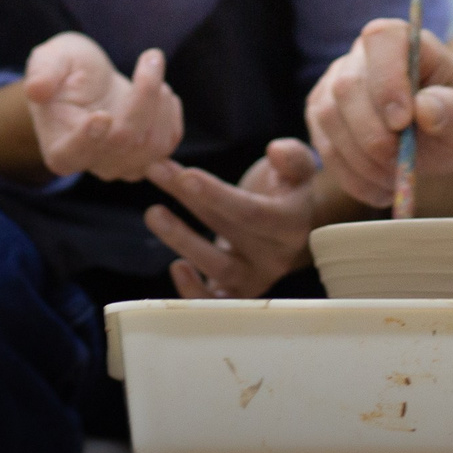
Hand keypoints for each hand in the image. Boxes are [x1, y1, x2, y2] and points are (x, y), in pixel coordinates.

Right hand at [24, 33, 182, 181]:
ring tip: (151, 65)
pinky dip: (171, 110)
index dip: (87, 140)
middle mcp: (92, 164)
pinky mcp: (148, 157)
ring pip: (153, 144)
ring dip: (161, 100)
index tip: (101, 116)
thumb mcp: (49, 60)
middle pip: (124, 140)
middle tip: (151, 57)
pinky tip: (160, 87)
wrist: (86, 82)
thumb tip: (36, 89)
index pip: (72, 154)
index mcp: (59, 148)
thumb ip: (42, 72)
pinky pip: (169, 141)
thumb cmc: (64, 70)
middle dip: (144, 96)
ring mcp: (123, 165)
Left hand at [144, 140, 322, 297]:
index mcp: (292, 224)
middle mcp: (277, 257)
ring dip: (181, 240)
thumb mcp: (298, 167)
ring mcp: (257, 278)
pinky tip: (176, 267)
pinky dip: (193, 291)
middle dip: (192, 203)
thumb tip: (276, 152)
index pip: (253, 213)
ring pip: (219, 267)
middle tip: (158, 173)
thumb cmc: (288, 192)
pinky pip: (216, 301)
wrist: (294, 228)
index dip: (218, 196)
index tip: (186, 176)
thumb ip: (293, 156)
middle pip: (230, 234)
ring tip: (153, 213)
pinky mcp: (238, 293)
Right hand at [305, 18, 452, 207]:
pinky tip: (380, 186)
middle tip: (399, 162)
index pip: (381, 41)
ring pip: (330, 118)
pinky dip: (352, 177)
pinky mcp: (320, 114)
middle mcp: (360, 55)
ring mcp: (333, 83)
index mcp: (400, 40)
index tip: (403, 122)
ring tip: (395, 176)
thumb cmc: (451, 120)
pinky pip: (323, 147)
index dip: (387, 81)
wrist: (432, 141)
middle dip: (372, 133)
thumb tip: (425, 108)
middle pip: (347, 86)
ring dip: (363, 159)